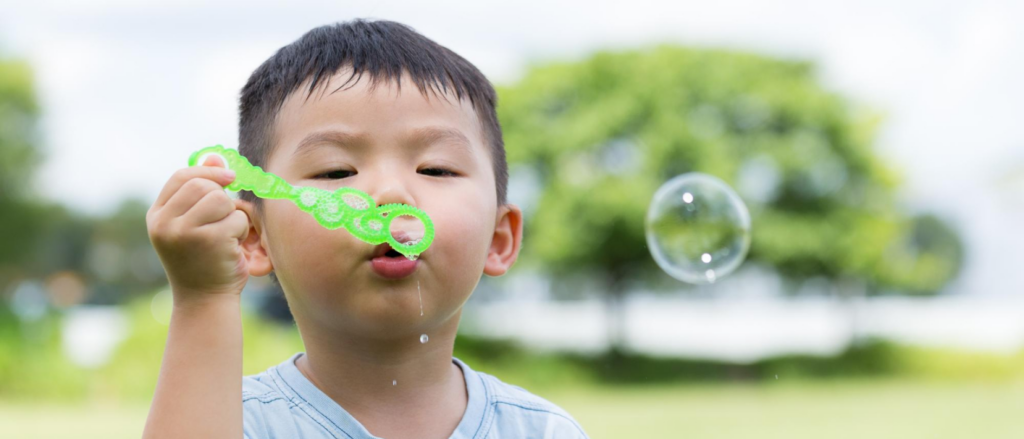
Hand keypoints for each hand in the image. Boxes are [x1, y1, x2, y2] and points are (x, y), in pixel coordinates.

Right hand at [147, 155, 252, 304]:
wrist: (203, 300)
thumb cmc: (202, 260)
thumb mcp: (193, 224)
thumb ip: (201, 192)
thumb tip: (215, 158)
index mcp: (157, 216)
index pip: (181, 177)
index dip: (207, 172)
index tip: (228, 178)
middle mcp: (164, 223)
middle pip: (202, 186)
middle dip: (221, 197)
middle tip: (224, 217)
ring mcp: (185, 232)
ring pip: (221, 200)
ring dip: (232, 215)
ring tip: (226, 236)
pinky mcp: (209, 241)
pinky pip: (236, 218)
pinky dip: (241, 231)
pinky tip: (230, 249)